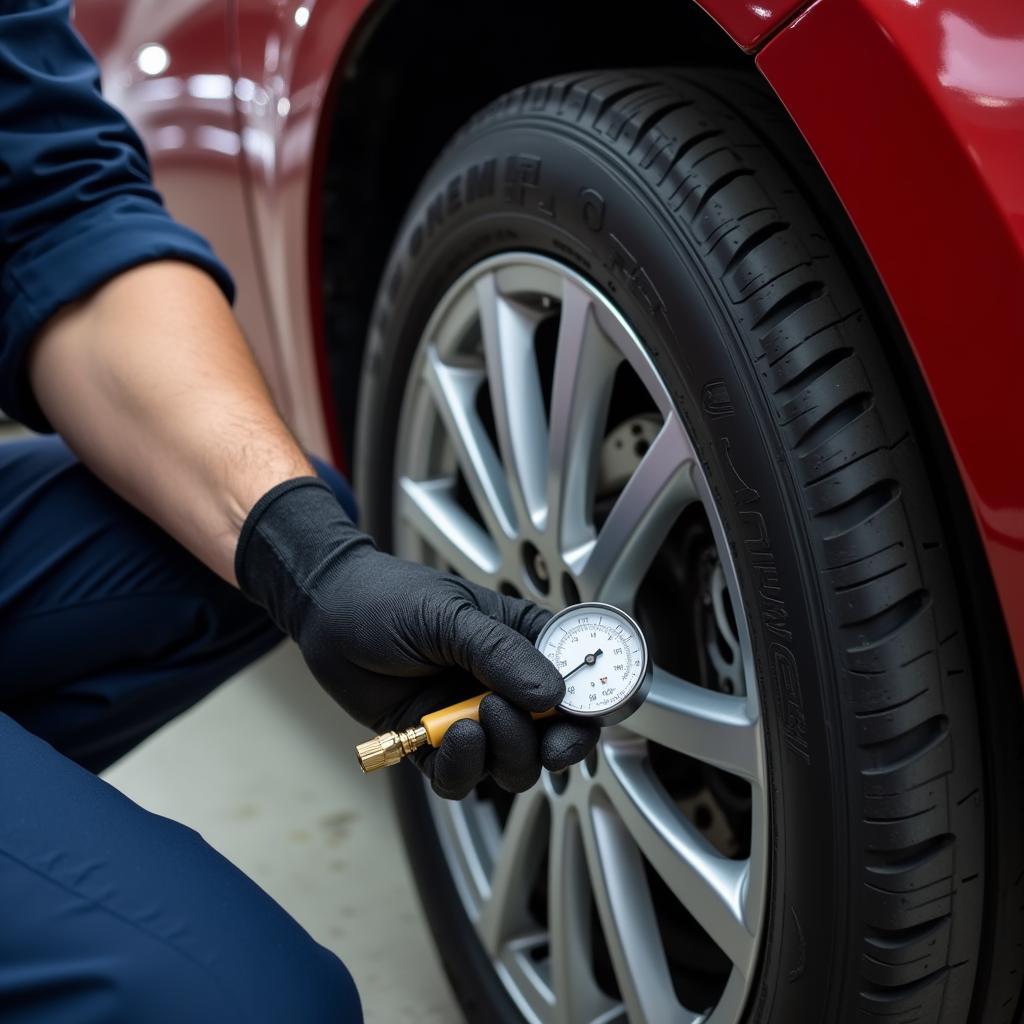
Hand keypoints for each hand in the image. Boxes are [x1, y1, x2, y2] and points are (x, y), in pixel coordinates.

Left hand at [235, 478, 598, 798]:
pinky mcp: (436, 746)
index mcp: (525, 643)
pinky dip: (461, 769)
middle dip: (549, 744)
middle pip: (555, 738)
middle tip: (531, 731)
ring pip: (513, 766)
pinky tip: (444, 739)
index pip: (578, 683)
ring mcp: (473, 719)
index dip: (590, 709)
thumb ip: (502, 654)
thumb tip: (553, 695)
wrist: (327, 612)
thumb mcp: (451, 616)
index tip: (579, 720)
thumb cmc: (389, 598)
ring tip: (471, 721)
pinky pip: (463, 780)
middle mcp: (506, 686)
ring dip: (502, 754)